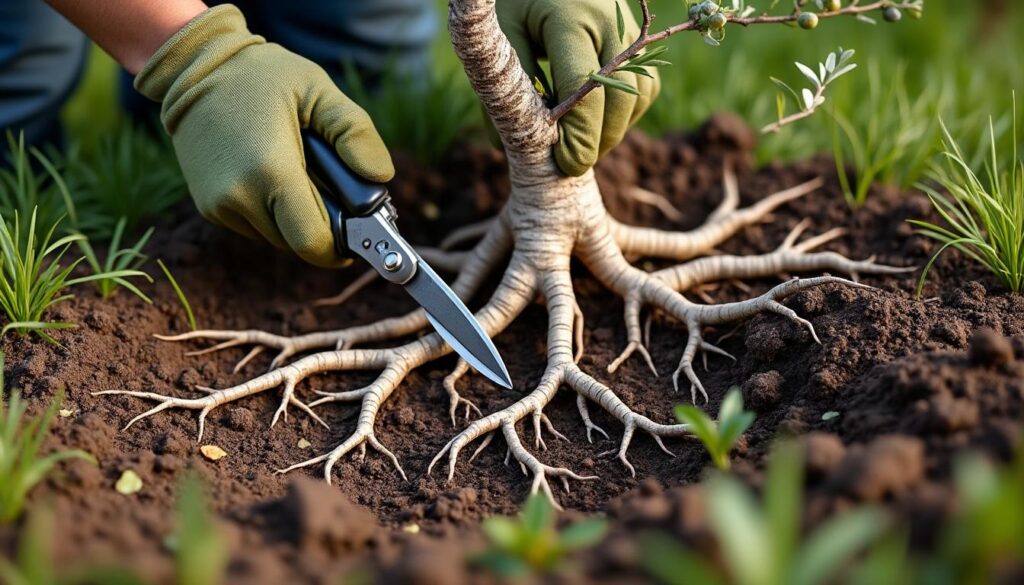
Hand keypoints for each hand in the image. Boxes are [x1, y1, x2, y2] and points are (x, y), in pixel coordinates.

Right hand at [134, 5, 392, 266]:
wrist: (195, 69)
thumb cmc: (263, 76)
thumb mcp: (318, 90)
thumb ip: (355, 132)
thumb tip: (382, 176)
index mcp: (271, 171)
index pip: (313, 243)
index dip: (340, 247)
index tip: (357, 231)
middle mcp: (239, 196)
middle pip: (299, 244)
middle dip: (323, 227)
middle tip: (333, 192)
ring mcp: (219, 205)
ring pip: (278, 238)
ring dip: (297, 220)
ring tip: (301, 174)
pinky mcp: (209, 207)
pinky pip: (256, 227)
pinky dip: (273, 213)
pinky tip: (274, 176)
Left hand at [496, 0, 658, 175]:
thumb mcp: (498, 35)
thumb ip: (502, 88)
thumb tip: (501, 145)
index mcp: (572, 18)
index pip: (587, 92)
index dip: (581, 138)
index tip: (566, 166)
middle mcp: (610, 20)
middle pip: (621, 98)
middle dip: (600, 140)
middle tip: (572, 164)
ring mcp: (628, 26)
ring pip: (639, 93)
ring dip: (616, 127)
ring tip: (582, 145)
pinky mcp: (636, 35)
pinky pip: (644, 84)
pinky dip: (626, 110)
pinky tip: (596, 121)